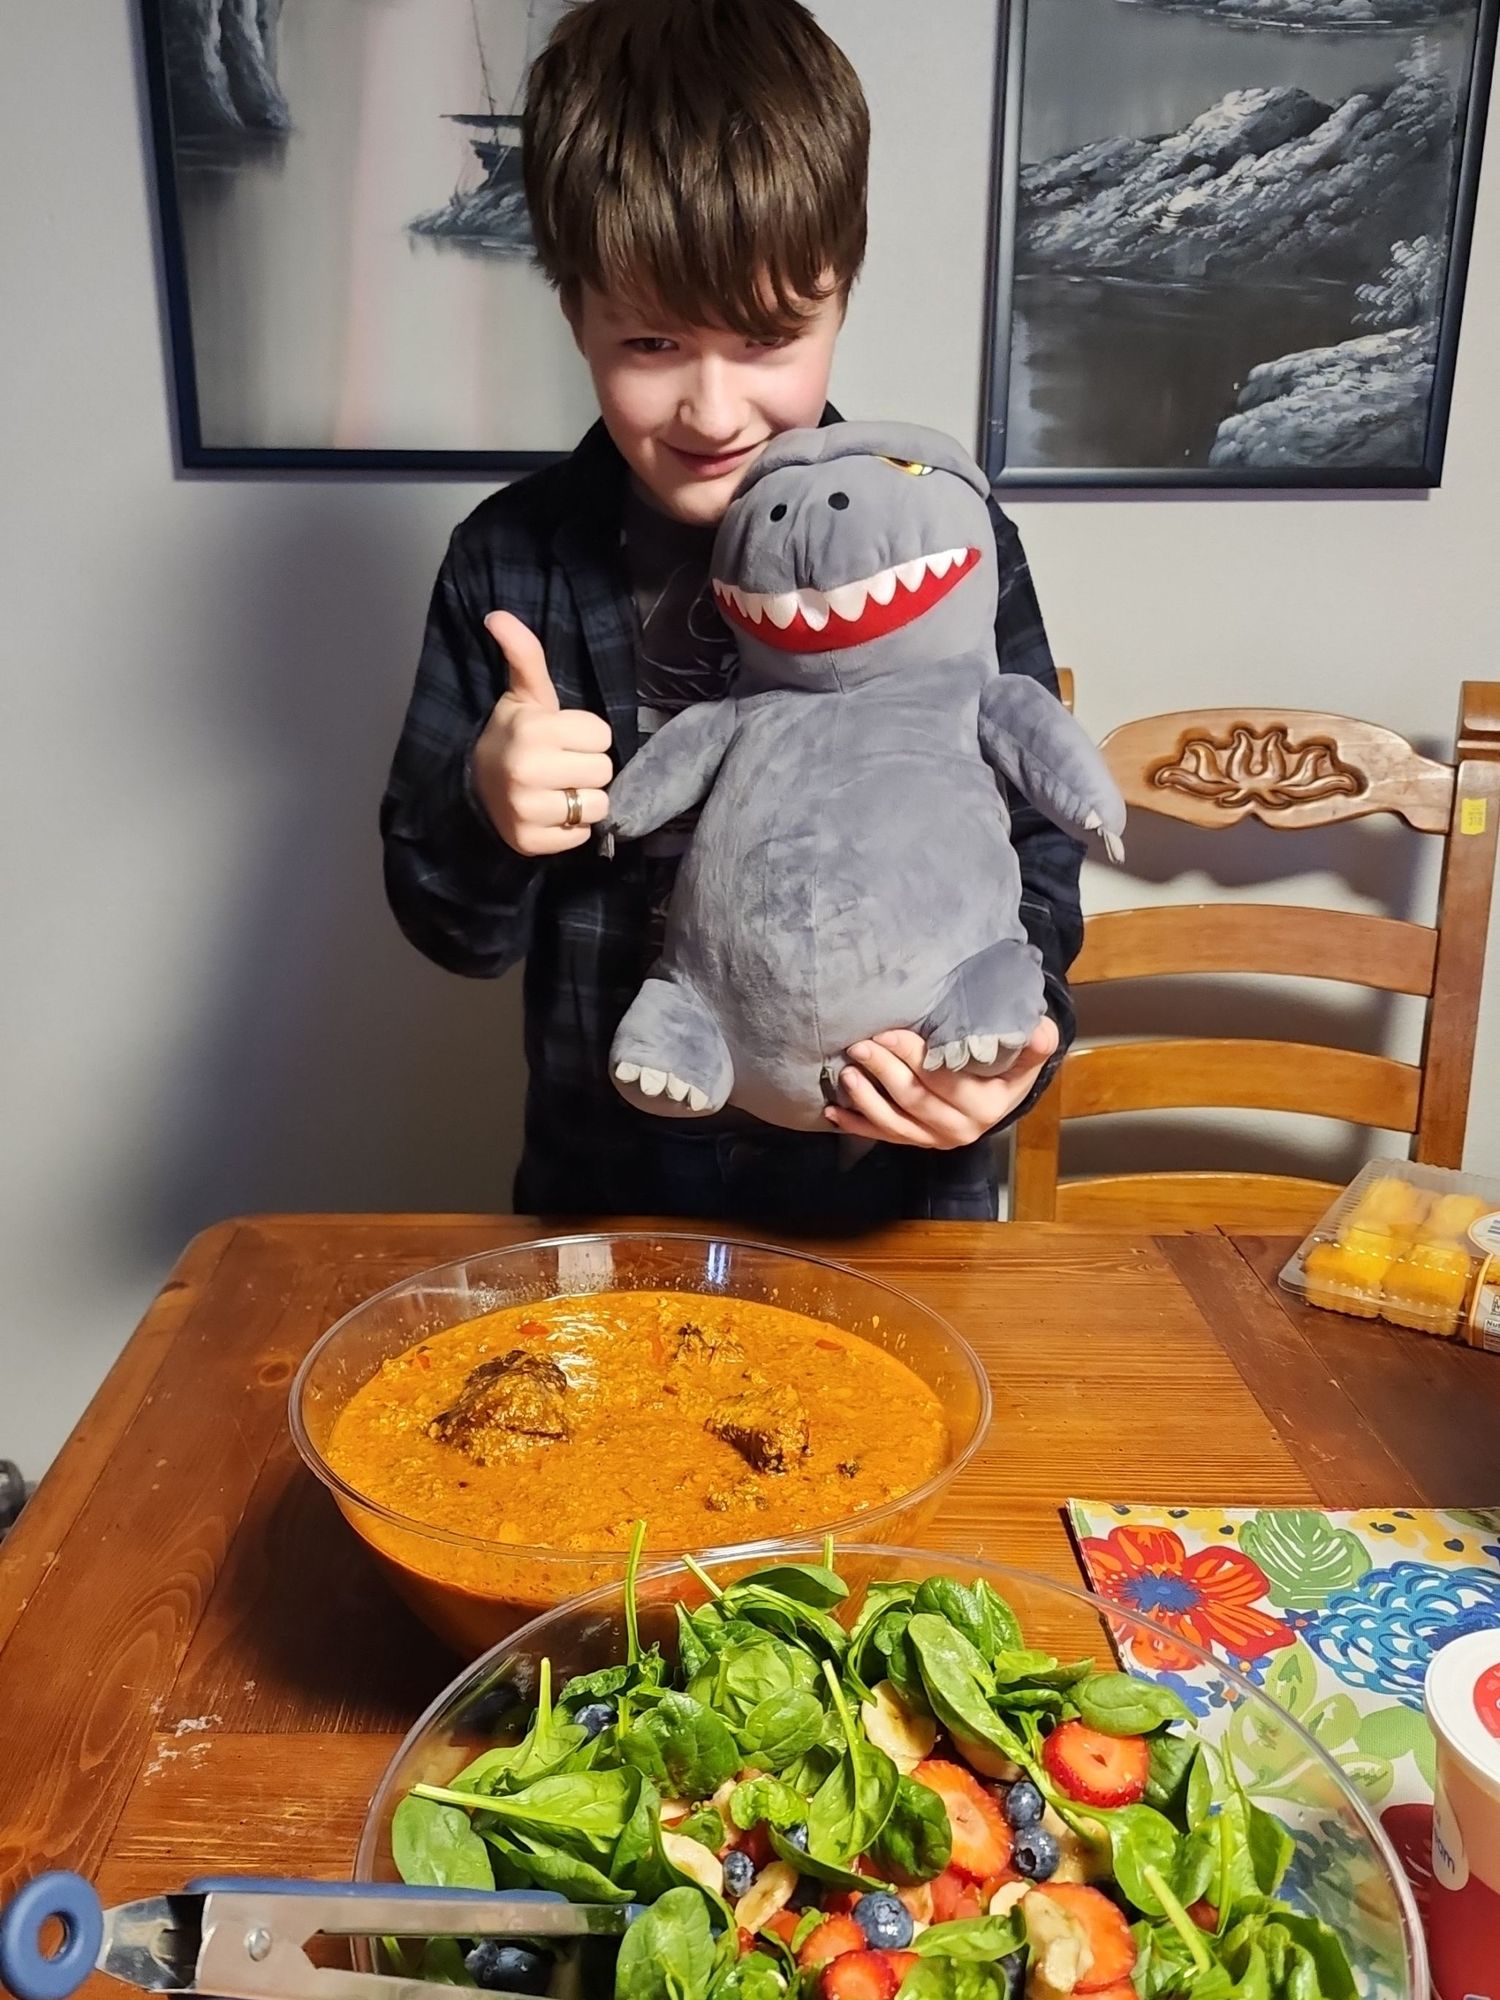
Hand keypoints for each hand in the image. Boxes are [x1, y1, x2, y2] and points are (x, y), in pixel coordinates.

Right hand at [471, 611, 613, 855]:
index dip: (586, 736)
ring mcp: (526, 808)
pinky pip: (580, 837)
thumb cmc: (513, 735)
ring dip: (583, 800)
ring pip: (596, 806)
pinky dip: (569, 829)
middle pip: (603, 770)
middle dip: (587, 767)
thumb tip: (498, 615)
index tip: (562, 738)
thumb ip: (524, 654)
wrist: (475, 785)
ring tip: (557, 790)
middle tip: (560, 765)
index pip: (602, 736)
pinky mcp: (529, 841)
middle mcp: (528, 768)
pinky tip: (549, 814)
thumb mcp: (524, 694)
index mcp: (533, 728)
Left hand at [825, 1018, 1060, 1149]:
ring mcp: (934, 1139)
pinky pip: (883, 1136)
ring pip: (893, 1122)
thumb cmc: (1009, 1065)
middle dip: (882, 1071)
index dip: (913, 1056)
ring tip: (845, 1072)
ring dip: (865, 1099)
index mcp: (986, 1106)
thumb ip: (1033, 1042)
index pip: (943, 1080)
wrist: (1002, 1093)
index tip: (889, 1032)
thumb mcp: (1028, 1054)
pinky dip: (856, 1125)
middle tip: (859, 1045)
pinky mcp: (916, 1141)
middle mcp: (959, 1129)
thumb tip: (1038, 1029)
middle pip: (913, 1099)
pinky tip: (834, 1111)